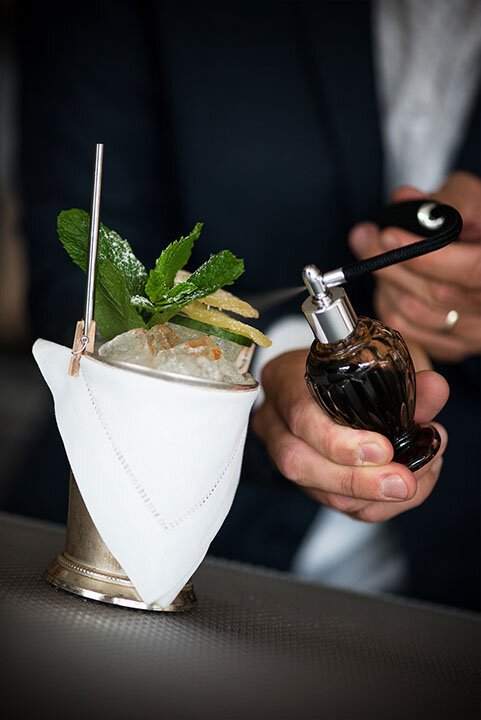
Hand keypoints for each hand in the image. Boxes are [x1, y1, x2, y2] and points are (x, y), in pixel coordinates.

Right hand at [252, 350, 448, 521]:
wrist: (346, 376)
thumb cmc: (357, 364)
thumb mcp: (382, 361)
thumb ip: (407, 379)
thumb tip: (435, 389)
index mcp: (286, 381)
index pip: (300, 417)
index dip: (338, 442)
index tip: (383, 450)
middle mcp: (276, 421)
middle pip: (299, 463)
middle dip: (356, 480)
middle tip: (404, 481)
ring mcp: (287, 453)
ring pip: (317, 490)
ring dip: (373, 495)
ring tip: (417, 479)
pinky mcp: (308, 480)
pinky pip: (337, 503)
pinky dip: (378, 503)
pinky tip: (411, 486)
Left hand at [348, 172, 480, 361]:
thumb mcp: (477, 200)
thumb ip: (448, 199)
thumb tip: (404, 199)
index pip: (472, 272)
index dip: (428, 257)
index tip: (389, 234)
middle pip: (437, 294)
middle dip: (391, 263)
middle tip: (365, 237)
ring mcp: (474, 333)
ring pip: (416, 313)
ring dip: (388, 282)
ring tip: (380, 256)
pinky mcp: (453, 347)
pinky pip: (407, 330)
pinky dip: (389, 304)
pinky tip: (390, 283)